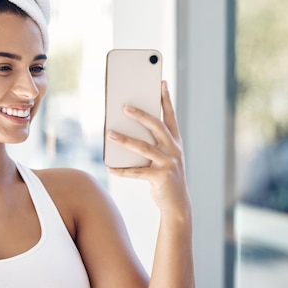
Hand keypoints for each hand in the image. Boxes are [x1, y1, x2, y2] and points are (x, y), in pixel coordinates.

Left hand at [107, 81, 190, 217]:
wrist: (177, 204)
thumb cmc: (166, 176)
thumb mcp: (164, 157)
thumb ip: (153, 143)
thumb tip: (127, 129)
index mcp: (175, 142)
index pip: (170, 116)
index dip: (165, 99)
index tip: (161, 83)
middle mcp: (174, 150)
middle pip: (156, 127)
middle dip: (141, 115)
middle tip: (125, 107)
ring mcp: (168, 163)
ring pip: (144, 147)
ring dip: (125, 140)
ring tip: (109, 134)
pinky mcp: (160, 178)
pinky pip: (137, 172)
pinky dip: (122, 170)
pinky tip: (110, 167)